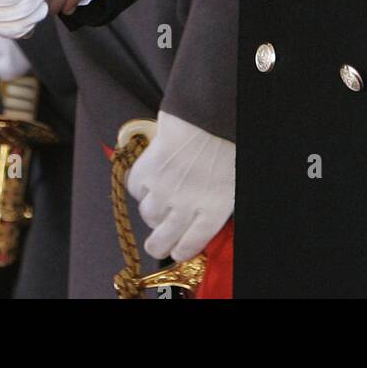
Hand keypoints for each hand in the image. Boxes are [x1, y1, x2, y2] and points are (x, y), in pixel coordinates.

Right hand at [127, 112, 234, 261]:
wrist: (207, 116)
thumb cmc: (225, 144)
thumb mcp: (230, 183)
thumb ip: (215, 204)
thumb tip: (200, 218)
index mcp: (213, 212)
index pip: (191, 245)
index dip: (180, 250)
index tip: (176, 251)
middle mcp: (186, 208)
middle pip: (162, 241)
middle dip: (157, 245)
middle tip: (156, 243)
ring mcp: (164, 191)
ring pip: (147, 215)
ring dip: (152, 210)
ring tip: (158, 199)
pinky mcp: (147, 173)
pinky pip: (135, 189)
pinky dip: (140, 186)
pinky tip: (149, 177)